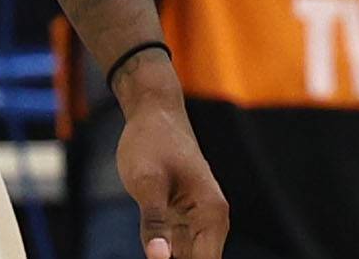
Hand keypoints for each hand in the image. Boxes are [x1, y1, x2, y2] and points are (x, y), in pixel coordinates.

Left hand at [115, 60, 228, 258]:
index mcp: (212, 214)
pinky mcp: (177, 216)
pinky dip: (161, 251)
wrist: (153, 114)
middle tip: (151, 252)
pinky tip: (149, 250)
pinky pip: (172, 245)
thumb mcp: (146, 182)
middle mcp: (210, 220)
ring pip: (184, 256)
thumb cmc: (152, 142)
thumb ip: (153, 223)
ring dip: (166, 256)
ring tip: (150, 242)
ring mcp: (193, 219)